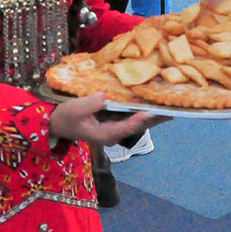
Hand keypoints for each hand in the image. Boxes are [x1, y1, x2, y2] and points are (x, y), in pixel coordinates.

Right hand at [49, 93, 167, 145]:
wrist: (56, 123)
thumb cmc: (65, 117)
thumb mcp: (75, 109)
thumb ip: (90, 104)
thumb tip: (105, 96)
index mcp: (105, 135)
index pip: (127, 126)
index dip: (141, 119)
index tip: (153, 111)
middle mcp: (113, 134)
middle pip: (138, 126)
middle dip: (154, 118)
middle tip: (173, 110)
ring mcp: (114, 128)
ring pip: (136, 121)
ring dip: (151, 114)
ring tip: (168, 105)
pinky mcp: (112, 121)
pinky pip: (130, 116)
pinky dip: (141, 109)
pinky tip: (151, 102)